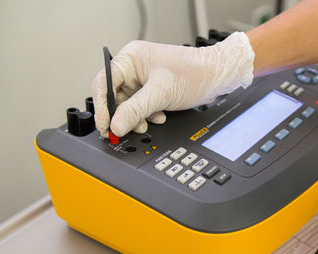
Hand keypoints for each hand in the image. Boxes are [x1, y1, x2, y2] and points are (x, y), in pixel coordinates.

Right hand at [92, 32, 253, 137]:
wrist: (216, 77)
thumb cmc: (193, 73)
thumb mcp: (160, 94)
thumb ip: (135, 110)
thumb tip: (115, 125)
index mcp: (131, 58)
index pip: (103, 82)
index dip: (101, 106)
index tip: (104, 125)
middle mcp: (134, 66)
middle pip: (115, 95)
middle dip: (122, 114)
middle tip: (122, 130)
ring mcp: (144, 77)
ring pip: (129, 103)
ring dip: (136, 117)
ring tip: (146, 123)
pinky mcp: (153, 88)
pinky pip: (141, 105)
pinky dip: (146, 114)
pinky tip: (158, 116)